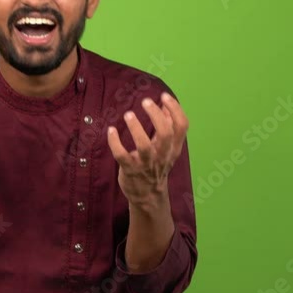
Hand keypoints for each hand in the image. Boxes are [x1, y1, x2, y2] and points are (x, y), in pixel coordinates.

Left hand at [108, 92, 188, 207]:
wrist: (148, 195)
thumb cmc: (156, 165)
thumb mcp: (167, 148)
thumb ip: (168, 125)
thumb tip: (166, 103)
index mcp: (173, 148)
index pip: (182, 126)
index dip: (175, 109)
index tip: (163, 96)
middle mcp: (162, 155)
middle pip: (166, 133)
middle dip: (156, 115)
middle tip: (145, 102)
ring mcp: (146, 164)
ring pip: (144, 146)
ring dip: (136, 128)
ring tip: (128, 114)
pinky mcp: (130, 170)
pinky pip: (121, 155)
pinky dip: (115, 142)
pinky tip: (111, 131)